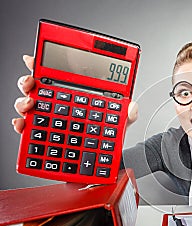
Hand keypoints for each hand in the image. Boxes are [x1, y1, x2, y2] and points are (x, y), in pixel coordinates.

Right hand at [12, 56, 137, 133]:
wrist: (104, 162)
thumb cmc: (107, 138)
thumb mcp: (120, 123)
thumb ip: (127, 114)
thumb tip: (131, 107)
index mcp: (75, 96)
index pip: (57, 76)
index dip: (42, 65)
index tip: (32, 60)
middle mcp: (58, 106)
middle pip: (36, 88)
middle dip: (28, 82)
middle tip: (31, 84)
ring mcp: (49, 121)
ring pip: (29, 106)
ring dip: (23, 103)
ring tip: (29, 105)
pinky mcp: (44, 139)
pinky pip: (29, 131)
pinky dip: (22, 126)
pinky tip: (23, 124)